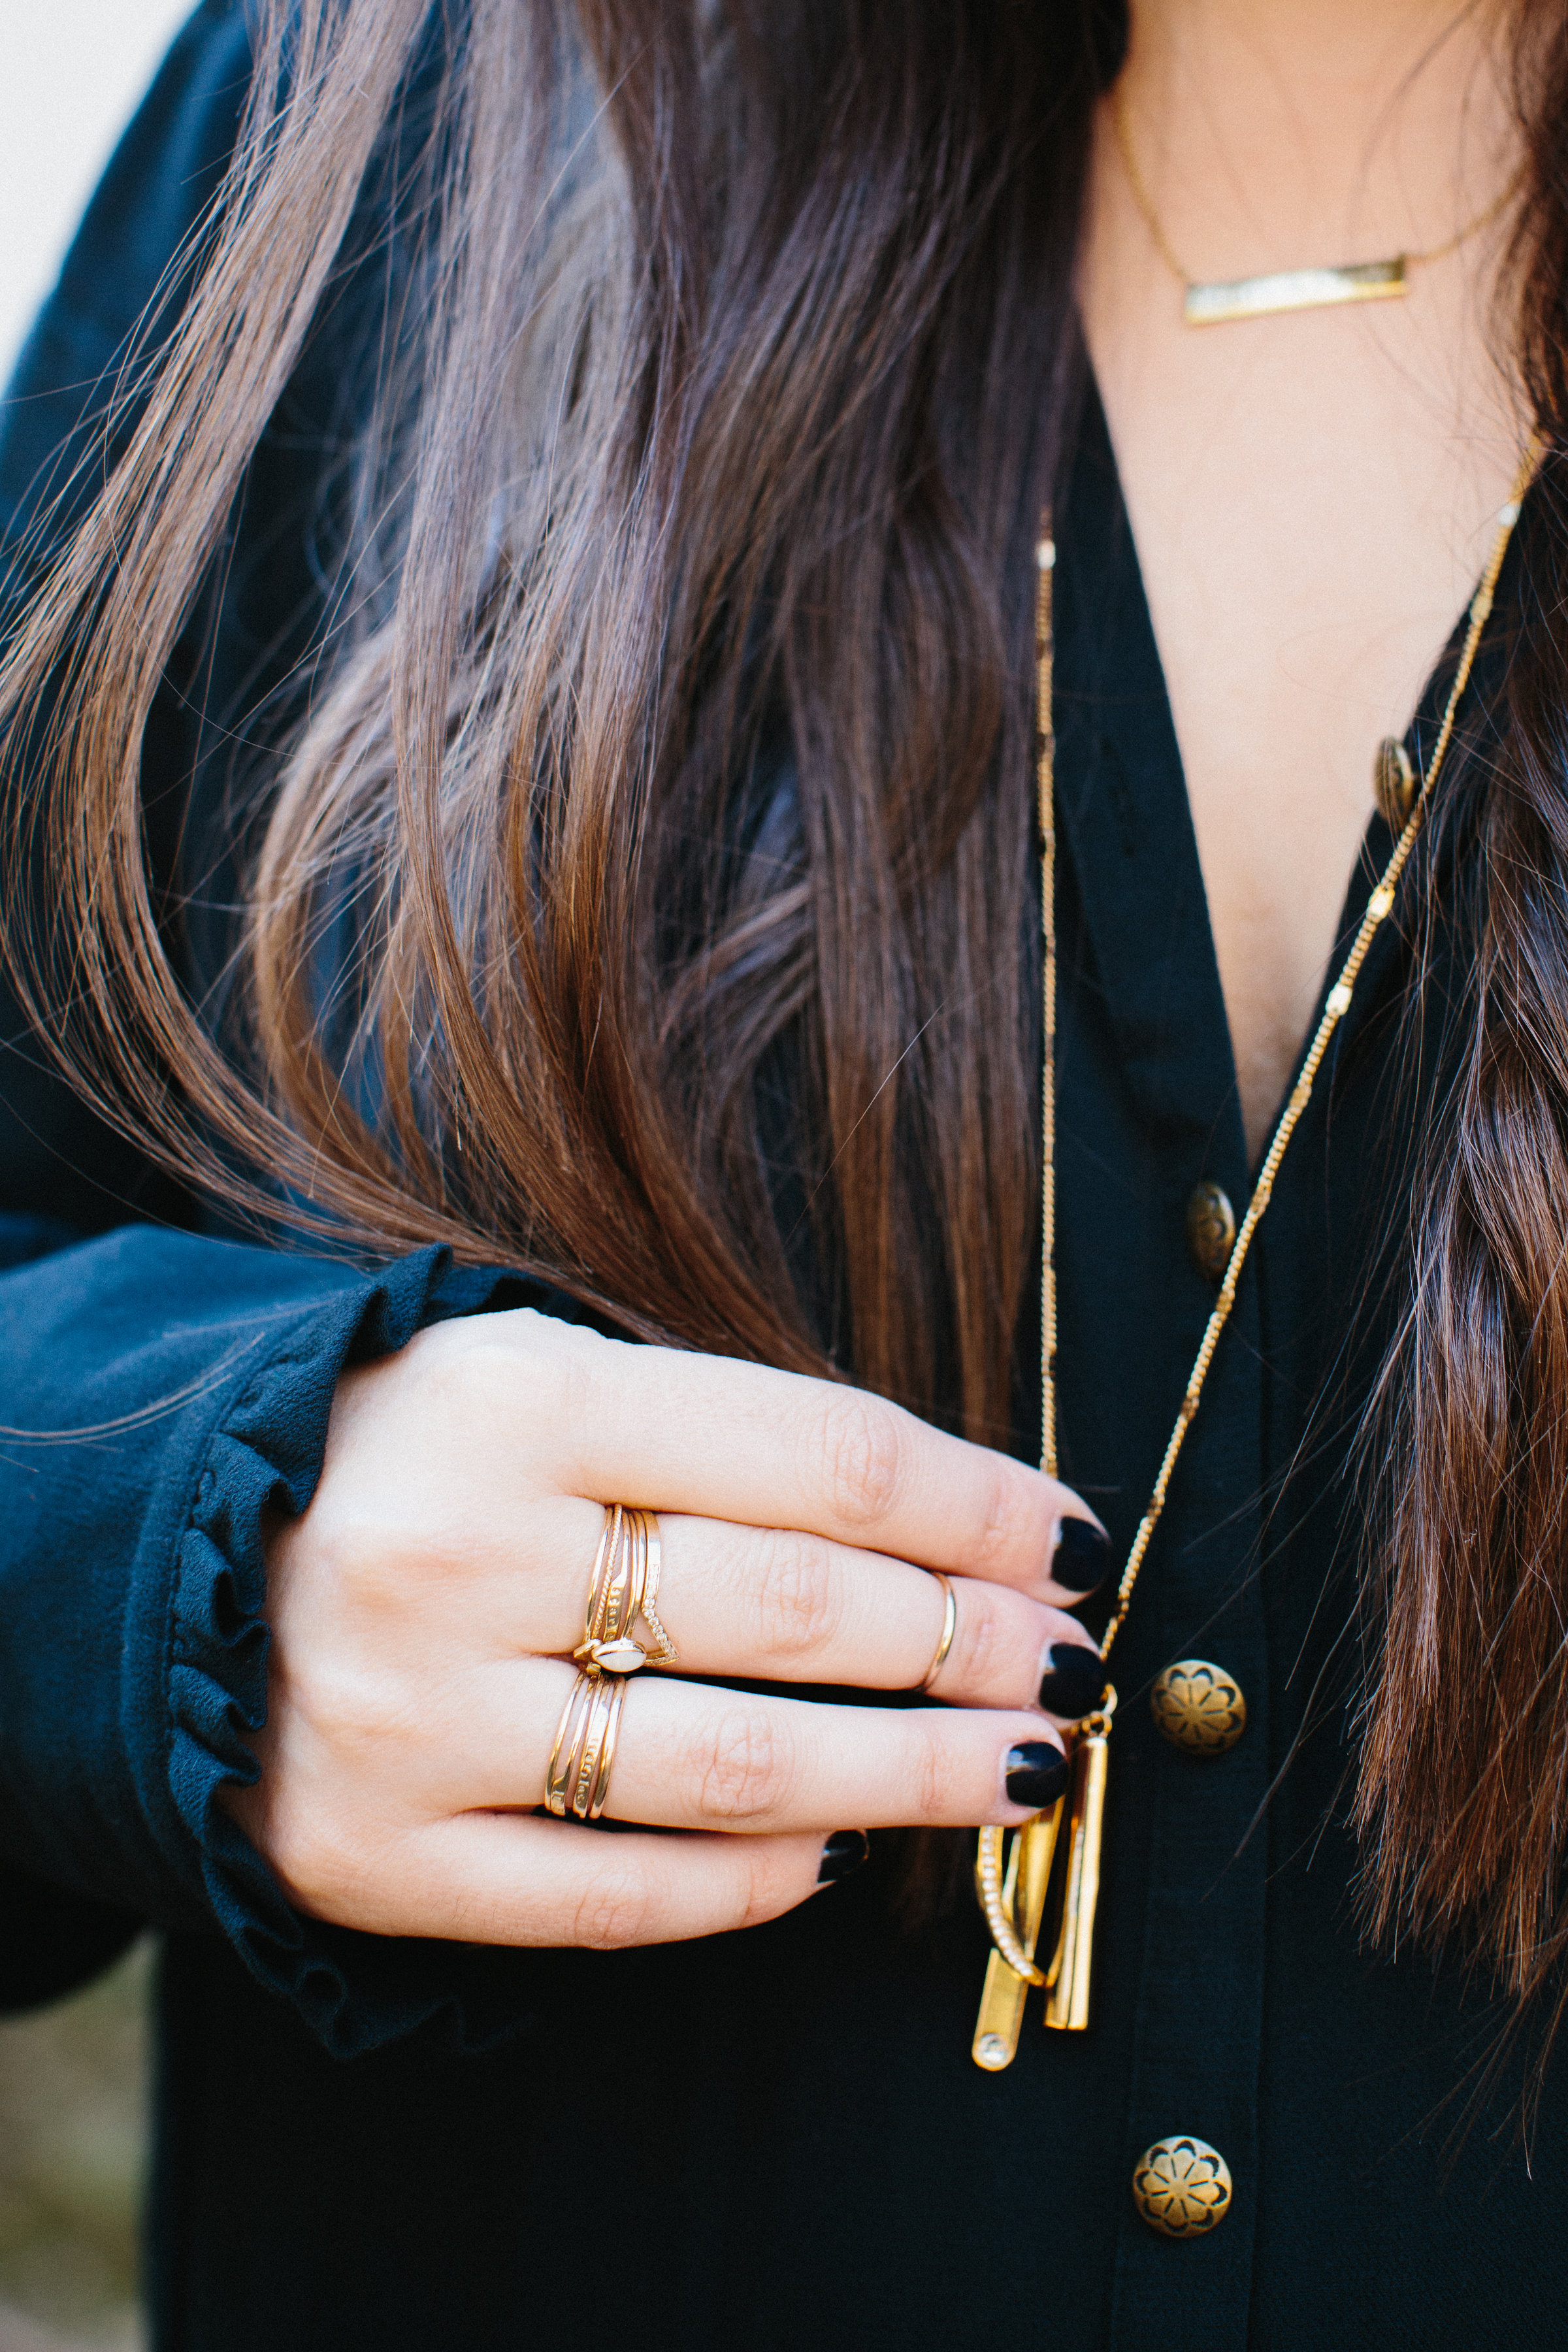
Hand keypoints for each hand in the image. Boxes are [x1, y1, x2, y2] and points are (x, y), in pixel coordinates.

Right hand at [229, 1310, 1109, 1950]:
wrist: (171, 1557)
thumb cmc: (418, 1451)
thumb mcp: (549, 1375)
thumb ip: (728, 1438)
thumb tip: (963, 1534)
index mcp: (513, 1395)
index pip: (819, 1460)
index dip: (973, 1508)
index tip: (1067, 1539)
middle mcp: (453, 1554)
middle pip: (795, 1614)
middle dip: (972, 1641)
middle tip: (1071, 1660)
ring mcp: (407, 1718)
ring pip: (732, 1770)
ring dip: (909, 1774)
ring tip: (1020, 1767)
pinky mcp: (371, 1853)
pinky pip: (612, 1895)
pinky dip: (751, 1881)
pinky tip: (831, 1852)